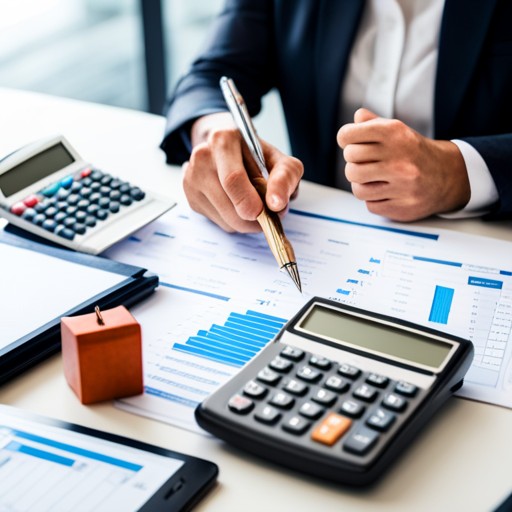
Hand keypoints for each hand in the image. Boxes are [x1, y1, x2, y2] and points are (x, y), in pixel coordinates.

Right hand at [183, 112, 302, 231]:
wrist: (227, 150)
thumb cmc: (255, 156)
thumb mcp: (279, 159)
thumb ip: (285, 177)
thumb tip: (277, 204)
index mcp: (223, 139)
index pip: (234, 179)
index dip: (253, 202)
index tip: (270, 211)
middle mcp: (201, 157)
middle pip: (230, 206)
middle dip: (255, 219)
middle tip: (270, 215)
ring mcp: (192, 179)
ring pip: (226, 221)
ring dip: (247, 222)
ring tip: (256, 206)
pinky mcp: (191, 198)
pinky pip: (220, 224)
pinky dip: (236, 222)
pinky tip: (238, 205)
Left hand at [337, 108, 470, 221]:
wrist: (449, 176)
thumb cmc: (414, 152)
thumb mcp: (398, 131)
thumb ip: (374, 123)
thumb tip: (357, 117)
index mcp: (395, 133)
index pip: (348, 135)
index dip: (345, 139)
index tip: (350, 142)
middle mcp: (399, 158)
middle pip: (350, 163)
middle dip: (354, 163)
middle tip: (365, 163)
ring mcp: (402, 185)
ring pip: (357, 188)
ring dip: (361, 184)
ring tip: (373, 179)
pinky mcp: (403, 206)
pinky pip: (370, 205)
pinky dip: (374, 199)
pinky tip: (386, 191)